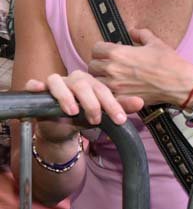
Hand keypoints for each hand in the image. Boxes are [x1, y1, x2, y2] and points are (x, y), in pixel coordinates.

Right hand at [27, 73, 142, 128]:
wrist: (60, 129)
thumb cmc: (83, 118)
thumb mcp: (102, 115)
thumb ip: (120, 108)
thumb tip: (140, 102)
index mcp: (92, 83)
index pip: (104, 90)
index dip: (112, 104)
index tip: (120, 120)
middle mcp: (74, 80)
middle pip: (83, 84)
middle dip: (92, 103)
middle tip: (96, 119)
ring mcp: (56, 83)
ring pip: (59, 81)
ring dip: (66, 96)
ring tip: (74, 111)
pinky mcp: (39, 90)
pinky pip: (36, 84)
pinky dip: (36, 85)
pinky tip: (38, 89)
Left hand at [86, 28, 192, 105]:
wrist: (179, 82)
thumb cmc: (169, 63)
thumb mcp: (155, 42)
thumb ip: (140, 34)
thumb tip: (133, 31)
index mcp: (118, 52)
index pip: (96, 49)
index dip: (102, 49)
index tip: (107, 52)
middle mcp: (112, 69)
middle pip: (92, 65)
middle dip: (99, 64)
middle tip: (109, 65)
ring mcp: (115, 85)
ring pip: (96, 82)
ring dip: (102, 79)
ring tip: (112, 79)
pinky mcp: (121, 98)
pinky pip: (106, 96)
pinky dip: (109, 93)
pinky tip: (117, 91)